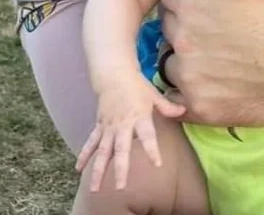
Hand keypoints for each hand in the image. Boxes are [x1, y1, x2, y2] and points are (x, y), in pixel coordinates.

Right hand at [75, 71, 184, 192]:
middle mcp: (122, 125)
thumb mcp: (154, 95)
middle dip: (120, 169)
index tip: (157, 164)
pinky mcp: (99, 126)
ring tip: (95, 189)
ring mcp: (109, 127)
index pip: (147, 136)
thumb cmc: (137, 86)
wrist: (114, 75)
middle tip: (120, 188)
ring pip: (102, 151)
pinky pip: (91, 143)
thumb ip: (167, 107)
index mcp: (139, 116)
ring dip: (98, 170)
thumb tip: (184, 111)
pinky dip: (84, 155)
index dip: (152, 150)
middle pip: (121, 149)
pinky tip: (79, 169)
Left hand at [161, 0, 263, 126]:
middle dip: (184, 24)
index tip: (201, 1)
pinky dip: (193, 89)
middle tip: (212, 29)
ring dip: (186, 58)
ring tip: (216, 58)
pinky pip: (180, 97)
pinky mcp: (199, 106)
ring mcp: (188, 73)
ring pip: (171, 61)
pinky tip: (215, 83)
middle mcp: (182, 35)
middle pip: (168, 25)